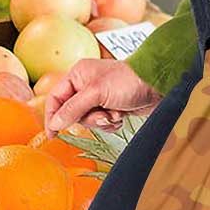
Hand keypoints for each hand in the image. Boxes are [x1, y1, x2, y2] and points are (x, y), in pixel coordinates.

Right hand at [44, 59, 161, 136]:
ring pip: (88, 120)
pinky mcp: (111, 107)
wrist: (157, 85)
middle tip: (102, 115)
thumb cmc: (128, 81)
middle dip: (89, 118)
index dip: (52, 116)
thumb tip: (55, 123)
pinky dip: (111, 123)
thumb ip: (73, 108)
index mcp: (78, 75)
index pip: (55, 98)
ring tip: (115, 113)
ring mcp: (99, 97)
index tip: (52, 134)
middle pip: (72, 113)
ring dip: (102, 121)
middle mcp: (86, 85)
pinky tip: (121, 115)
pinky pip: (102, 123)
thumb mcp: (96, 93)